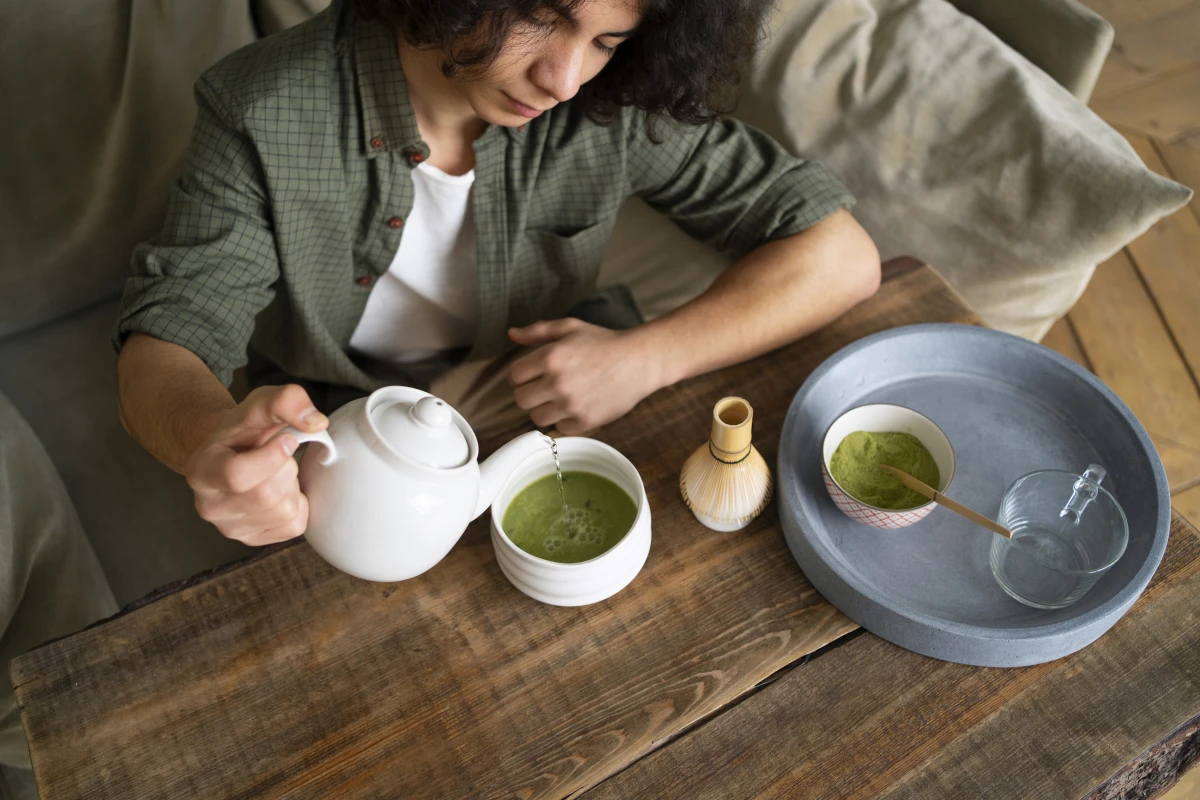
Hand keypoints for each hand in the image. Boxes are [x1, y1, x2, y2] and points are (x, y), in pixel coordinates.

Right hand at [184, 384, 327, 545]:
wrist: (234, 452)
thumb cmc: (245, 430)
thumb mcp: (260, 403)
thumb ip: (286, 401)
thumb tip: (316, 423)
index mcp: (201, 470)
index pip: (236, 475)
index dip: (271, 457)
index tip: (286, 439)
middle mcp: (209, 505)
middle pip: (265, 495)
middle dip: (286, 468)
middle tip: (279, 455)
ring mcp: (230, 527)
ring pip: (283, 511)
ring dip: (292, 485)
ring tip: (276, 472)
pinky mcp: (254, 539)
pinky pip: (294, 525)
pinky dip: (299, 504)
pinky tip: (282, 490)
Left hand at [508, 318, 662, 434]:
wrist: (639, 361)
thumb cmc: (604, 342)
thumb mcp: (570, 328)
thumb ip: (537, 331)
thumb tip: (511, 334)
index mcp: (550, 357)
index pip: (514, 376)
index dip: (522, 375)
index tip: (534, 374)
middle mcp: (557, 383)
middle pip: (520, 400)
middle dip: (530, 392)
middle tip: (546, 386)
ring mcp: (571, 405)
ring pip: (537, 417)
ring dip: (545, 408)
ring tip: (561, 397)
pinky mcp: (585, 421)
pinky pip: (560, 428)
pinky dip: (565, 419)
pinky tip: (577, 405)